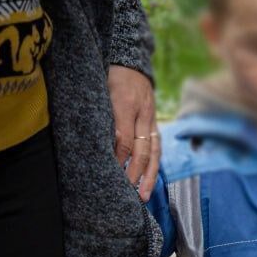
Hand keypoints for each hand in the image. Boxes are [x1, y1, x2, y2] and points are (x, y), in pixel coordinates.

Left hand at [108, 65, 158, 200]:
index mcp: (125, 103)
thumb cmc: (108, 76)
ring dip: (150, 175)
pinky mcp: (154, 123)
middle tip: (130, 194)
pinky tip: (149, 180)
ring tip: (144, 195)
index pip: (125, 138)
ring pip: (154, 151)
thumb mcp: (100, 89)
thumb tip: (102, 142)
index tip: (110, 175)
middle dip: (136, 174)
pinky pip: (157, 147)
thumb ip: (100, 113)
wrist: (130, 61)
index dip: (119, 158)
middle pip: (143, 149)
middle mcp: (143, 114)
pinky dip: (154, 165)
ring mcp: (151, 119)